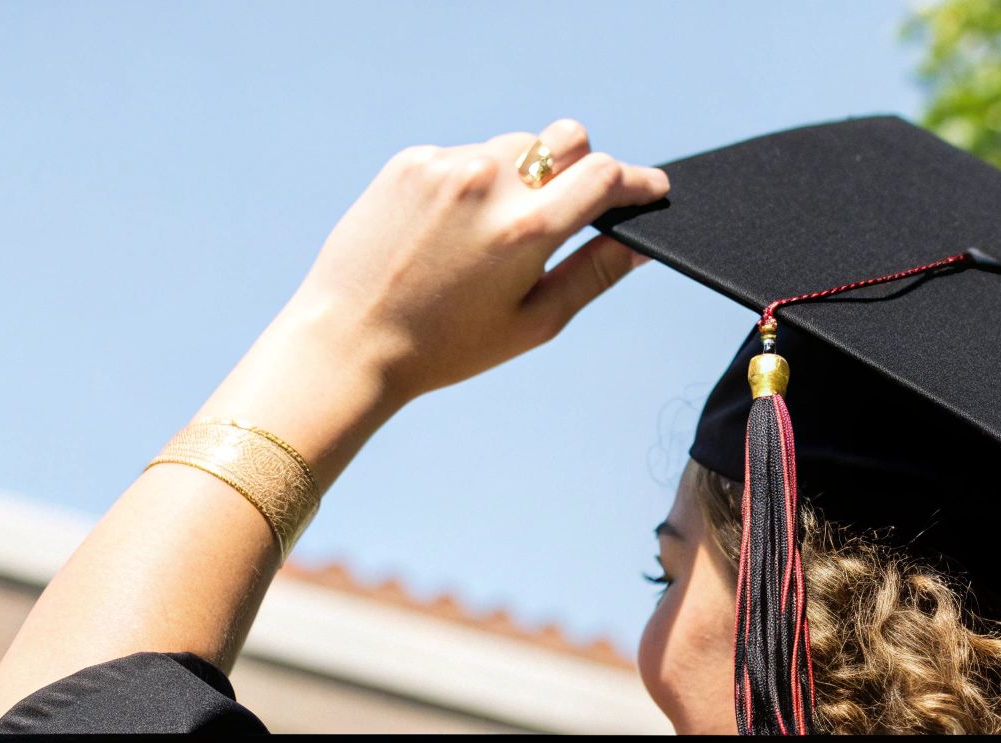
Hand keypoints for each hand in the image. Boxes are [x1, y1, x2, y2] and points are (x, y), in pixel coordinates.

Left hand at [274, 119, 669, 404]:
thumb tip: (638, 242)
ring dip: (522, 177)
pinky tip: (446, 233)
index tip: (650, 189)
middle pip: (567, 140)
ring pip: (514, 147)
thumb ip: (592, 274)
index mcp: (527, 228)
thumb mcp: (532, 322)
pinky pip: (465, 156)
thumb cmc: (446, 345)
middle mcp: (490, 183)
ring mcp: (446, 166)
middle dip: (582, 166)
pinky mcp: (411, 161)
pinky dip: (472, 185)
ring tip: (489, 237)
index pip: (605, 175)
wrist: (350, 339)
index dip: (637, 181)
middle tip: (568, 210)